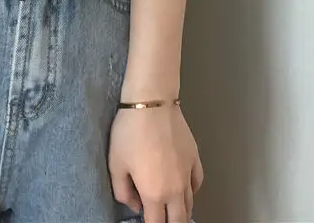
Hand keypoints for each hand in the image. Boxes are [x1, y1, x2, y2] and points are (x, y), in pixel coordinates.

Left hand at [108, 104, 203, 222]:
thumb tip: (135, 205)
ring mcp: (188, 173)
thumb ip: (122, 191)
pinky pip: (197, 183)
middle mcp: (175, 189)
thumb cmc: (130, 132)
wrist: (152, 103)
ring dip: (181, 211)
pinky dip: (191, 191)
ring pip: (190, 204)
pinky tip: (184, 189)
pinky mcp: (195, 158)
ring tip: (171, 210)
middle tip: (160, 218)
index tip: (146, 220)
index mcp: (154, 194)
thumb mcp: (115, 164)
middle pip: (178, 220)